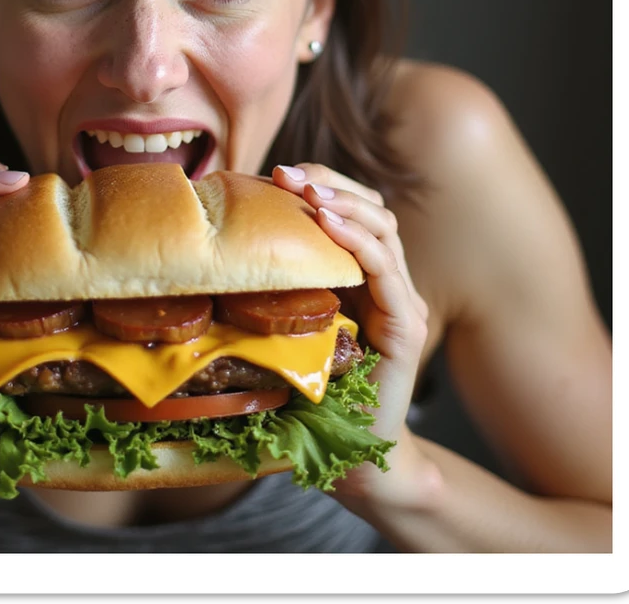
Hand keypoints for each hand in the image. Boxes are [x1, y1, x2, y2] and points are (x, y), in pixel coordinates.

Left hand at [272, 163, 428, 496]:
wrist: (354, 456)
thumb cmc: (314, 392)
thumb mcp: (290, 324)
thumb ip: (280, 287)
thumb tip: (222, 246)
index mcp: (360, 275)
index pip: (351, 211)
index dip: (319, 183)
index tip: (277, 172)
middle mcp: (387, 281)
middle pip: (370, 208)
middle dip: (329, 182)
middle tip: (287, 173)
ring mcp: (402, 300)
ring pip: (382, 229)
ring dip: (343, 202)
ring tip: (307, 191)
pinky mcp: (406, 325)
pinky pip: (387, 271)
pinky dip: (359, 241)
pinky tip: (329, 224)